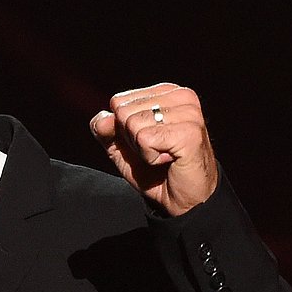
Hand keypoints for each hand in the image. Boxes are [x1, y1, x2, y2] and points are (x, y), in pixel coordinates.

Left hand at [89, 82, 217, 215]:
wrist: (184, 199)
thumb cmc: (156, 170)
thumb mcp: (122, 148)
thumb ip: (106, 130)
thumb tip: (102, 119)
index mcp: (165, 92)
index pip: (118, 101)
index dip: (123, 129)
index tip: (147, 141)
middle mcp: (180, 96)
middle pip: (123, 112)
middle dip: (132, 139)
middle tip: (156, 151)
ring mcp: (188, 112)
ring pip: (133, 124)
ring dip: (142, 150)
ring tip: (163, 155)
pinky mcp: (189, 131)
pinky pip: (145, 139)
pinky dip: (150, 157)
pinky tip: (169, 160)